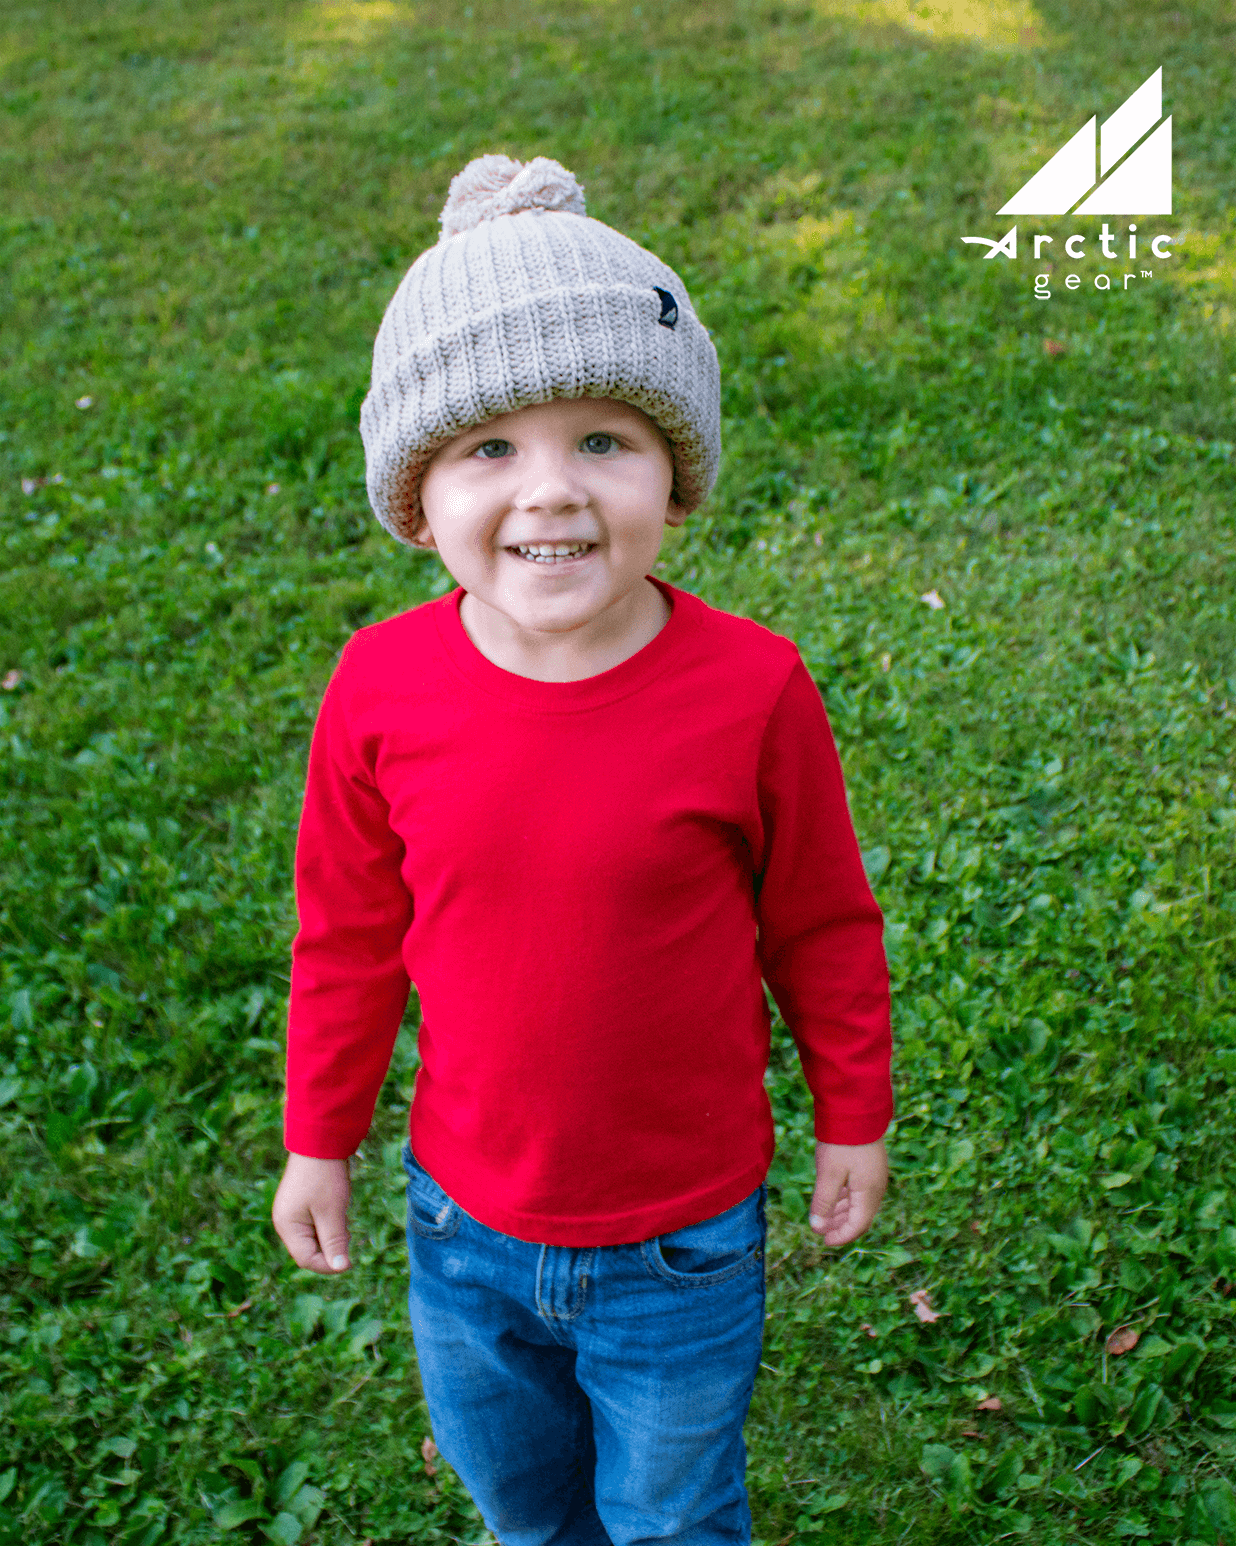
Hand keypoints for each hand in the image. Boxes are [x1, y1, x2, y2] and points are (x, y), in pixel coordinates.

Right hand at [272, 1153, 351, 1273]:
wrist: (319, 1140)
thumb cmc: (324, 1177)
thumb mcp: (332, 1212)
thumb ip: (334, 1242)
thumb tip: (340, 1268)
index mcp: (287, 1227)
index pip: (307, 1259)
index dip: (329, 1265)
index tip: (350, 1261)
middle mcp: (285, 1222)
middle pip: (309, 1251)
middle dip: (330, 1248)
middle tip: (347, 1232)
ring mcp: (291, 1212)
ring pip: (314, 1238)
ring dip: (331, 1235)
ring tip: (342, 1217)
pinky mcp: (300, 1204)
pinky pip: (315, 1224)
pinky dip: (328, 1223)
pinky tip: (338, 1211)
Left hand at [808, 1137, 887, 1246]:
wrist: (856, 1109)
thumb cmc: (842, 1143)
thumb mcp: (828, 1174)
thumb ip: (823, 1202)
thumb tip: (817, 1228)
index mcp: (869, 1193)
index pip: (858, 1225)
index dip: (841, 1236)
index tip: (823, 1241)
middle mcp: (876, 1187)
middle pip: (860, 1216)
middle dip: (840, 1226)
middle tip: (821, 1231)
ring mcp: (874, 1176)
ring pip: (859, 1203)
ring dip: (842, 1212)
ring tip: (824, 1216)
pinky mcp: (869, 1165)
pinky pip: (859, 1190)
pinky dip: (845, 1198)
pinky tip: (832, 1197)